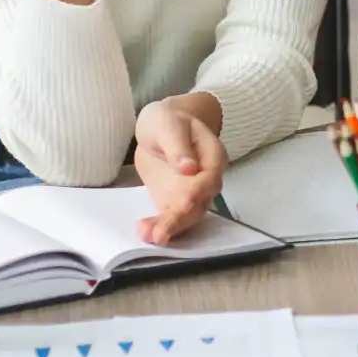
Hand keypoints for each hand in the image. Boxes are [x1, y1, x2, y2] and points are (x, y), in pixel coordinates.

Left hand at [133, 95, 226, 245]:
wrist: (160, 126)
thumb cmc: (168, 120)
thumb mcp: (169, 125)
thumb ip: (179, 146)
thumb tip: (190, 168)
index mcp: (212, 157)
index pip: (209, 178)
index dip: (198, 192)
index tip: (183, 203)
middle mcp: (206, 179)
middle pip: (199, 203)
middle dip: (180, 220)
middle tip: (161, 234)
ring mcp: (190, 192)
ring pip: (186, 216)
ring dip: (169, 228)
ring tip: (149, 235)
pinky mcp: (173, 200)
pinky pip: (170, 217)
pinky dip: (159, 226)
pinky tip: (145, 232)